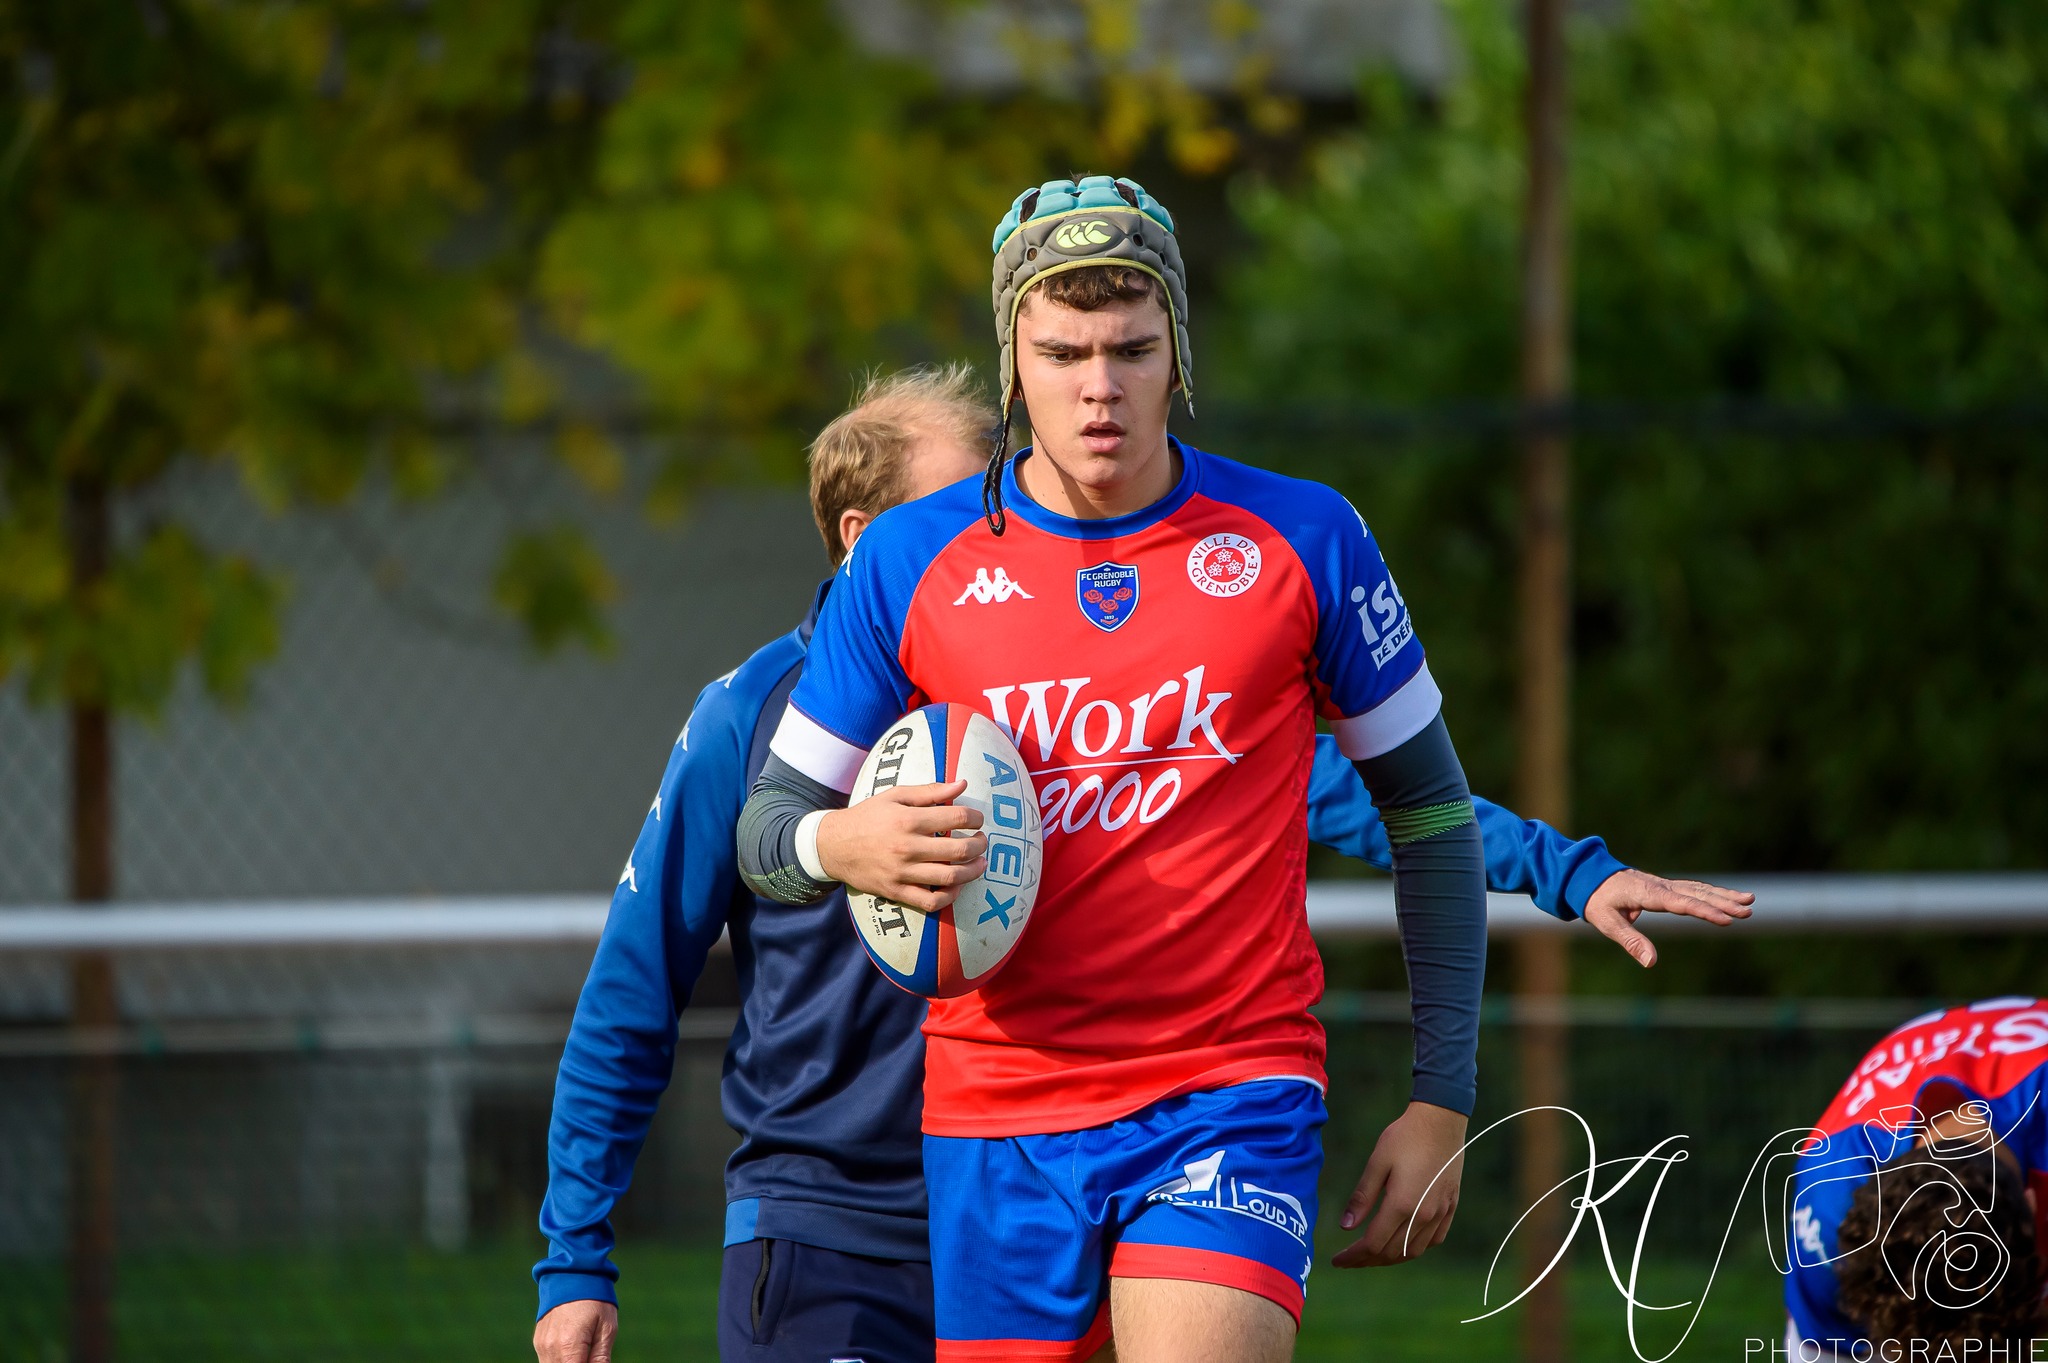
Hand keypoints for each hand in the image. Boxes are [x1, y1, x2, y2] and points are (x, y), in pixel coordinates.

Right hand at [534, 1300, 615, 1362]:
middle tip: (590, 1353)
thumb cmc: (595, 1300)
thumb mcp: (607, 1328)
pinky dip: (559, 1360)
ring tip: (583, 1349)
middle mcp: (550, 1347)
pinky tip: (573, 1348)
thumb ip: (601, 1358)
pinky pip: (547, 1360)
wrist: (573, 1273)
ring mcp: (542, 1344)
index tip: (592, 1359)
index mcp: (569, 1345)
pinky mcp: (538, 1340)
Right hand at [816, 779, 987, 912]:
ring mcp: (901, 873)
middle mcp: (906, 847)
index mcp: (907, 820)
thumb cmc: (867, 816)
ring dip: (973, 871)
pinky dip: (950, 896)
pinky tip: (956, 885)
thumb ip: (930, 791)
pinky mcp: (896, 892)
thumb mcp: (895, 796)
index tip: (977, 820)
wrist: (832, 845)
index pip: (956, 818)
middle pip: (959, 850)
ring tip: (979, 863)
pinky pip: (931, 901)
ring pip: (950, 878)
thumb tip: (962, 784)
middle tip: (982, 841)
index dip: (975, 818)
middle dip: (979, 845)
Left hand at [1333, 1101, 1467, 1266]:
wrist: (1442, 1121)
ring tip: (1371, 1255)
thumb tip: (1345, 1227)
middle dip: (1367, 1260)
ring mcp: (1439, 1213)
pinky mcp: (1450, 1207)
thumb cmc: (1405, 1137)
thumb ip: (1362, 1197)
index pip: (1372, 1244)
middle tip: (1349, 1259)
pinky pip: (1433, 1240)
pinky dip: (1414, 1248)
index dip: (1353, 1256)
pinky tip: (1402, 1244)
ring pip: (1413, 1251)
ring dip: (1390, 1258)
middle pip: (1391, 1253)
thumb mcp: (1377, 1162)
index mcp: (1401, 1205)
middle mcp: (1423, 1216)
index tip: (1336, 1260)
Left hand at [1583, 870, 1754, 967]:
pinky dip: (1712, 893)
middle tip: (1749, 909)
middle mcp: (1660, 886)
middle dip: (1723, 902)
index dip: (1704, 911)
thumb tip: (1652, 963)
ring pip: (1699, 889)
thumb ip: (1630, 942)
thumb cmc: (1596, 901)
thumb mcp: (1607, 923)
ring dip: (1724, 895)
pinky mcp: (1666, 887)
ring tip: (1749, 900)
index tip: (1727, 919)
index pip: (1681, 903)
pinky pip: (1693, 889)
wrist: (1588, 877)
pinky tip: (1729, 897)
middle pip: (1697, 894)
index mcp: (1647, 893)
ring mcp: (1664, 885)